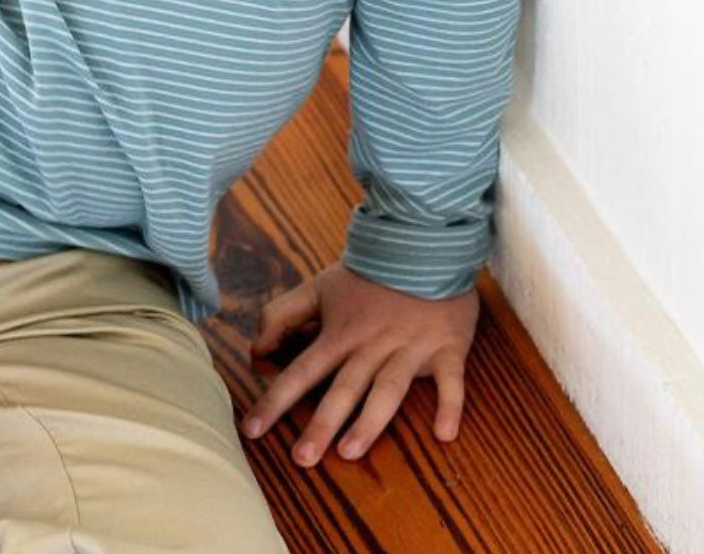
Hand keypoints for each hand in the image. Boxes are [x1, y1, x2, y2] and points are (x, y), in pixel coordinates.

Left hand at [240, 261, 479, 467]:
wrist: (424, 244)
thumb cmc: (368, 272)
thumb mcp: (318, 287)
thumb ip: (282, 315)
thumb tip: (256, 349)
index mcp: (340, 333)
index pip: (301, 371)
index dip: (275, 400)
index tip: (252, 430)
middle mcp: (372, 345)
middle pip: (343, 388)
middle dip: (321, 423)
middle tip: (302, 459)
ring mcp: (410, 348)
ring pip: (388, 389)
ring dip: (370, 420)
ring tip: (350, 451)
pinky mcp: (446, 346)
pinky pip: (450, 380)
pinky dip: (450, 405)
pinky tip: (444, 434)